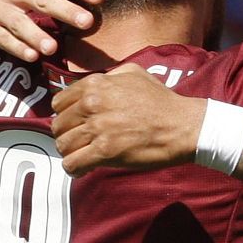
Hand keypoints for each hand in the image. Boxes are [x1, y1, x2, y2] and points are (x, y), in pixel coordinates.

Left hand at [52, 65, 207, 175]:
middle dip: (67, 136)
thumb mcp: (135, 73)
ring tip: (82, 156)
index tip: (76, 124)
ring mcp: (97, 129)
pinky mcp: (105, 152)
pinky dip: (75, 169)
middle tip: (80, 143)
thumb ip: (111, 75)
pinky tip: (83, 169)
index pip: (59, 103)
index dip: (66, 115)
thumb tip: (98, 82)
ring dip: (71, 153)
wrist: (182, 126)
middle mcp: (91, 104)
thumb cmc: (162, 101)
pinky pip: (73, 164)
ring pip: (63, 146)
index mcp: (95, 85)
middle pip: (59, 126)